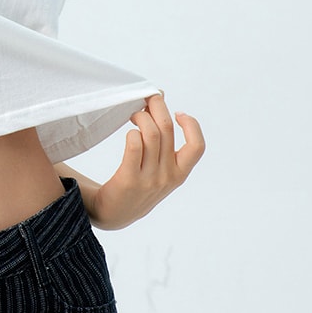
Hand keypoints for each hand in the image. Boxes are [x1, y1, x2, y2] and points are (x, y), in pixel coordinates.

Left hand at [88, 94, 204, 229]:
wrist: (114, 214)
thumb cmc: (138, 184)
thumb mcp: (159, 169)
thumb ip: (163, 142)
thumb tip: (162, 97)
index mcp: (179, 174)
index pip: (197, 147)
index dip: (191, 125)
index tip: (178, 114)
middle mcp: (167, 176)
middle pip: (167, 130)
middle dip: (157, 106)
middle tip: (146, 99)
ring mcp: (149, 179)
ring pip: (150, 134)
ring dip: (141, 116)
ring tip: (133, 114)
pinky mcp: (128, 180)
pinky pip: (134, 146)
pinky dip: (132, 133)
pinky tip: (129, 132)